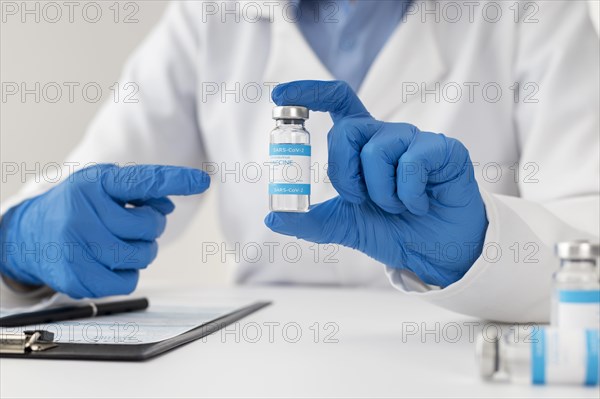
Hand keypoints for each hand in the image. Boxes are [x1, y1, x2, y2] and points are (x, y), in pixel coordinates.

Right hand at [0, 164, 209, 297]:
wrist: (30, 235)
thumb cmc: (78, 208)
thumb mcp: (104, 186)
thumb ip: (140, 191)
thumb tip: (168, 206)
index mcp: (94, 182)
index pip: (142, 180)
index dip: (175, 179)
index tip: (202, 180)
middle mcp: (82, 210)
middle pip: (147, 226)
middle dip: (152, 226)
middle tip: (136, 224)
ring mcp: (75, 244)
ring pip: (140, 256)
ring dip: (142, 252)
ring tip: (122, 243)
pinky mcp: (75, 275)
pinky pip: (127, 281)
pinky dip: (128, 274)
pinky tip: (111, 263)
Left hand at [265, 81, 487, 286]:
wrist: (434, 252)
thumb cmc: (392, 230)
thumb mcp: (344, 226)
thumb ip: (310, 221)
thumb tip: (272, 216)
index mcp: (361, 145)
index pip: (336, 102)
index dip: (309, 93)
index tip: (280, 96)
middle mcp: (385, 136)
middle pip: (347, 129)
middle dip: (344, 173)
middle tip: (360, 200)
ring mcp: (414, 140)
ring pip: (376, 150)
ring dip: (381, 193)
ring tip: (398, 207)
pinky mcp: (442, 150)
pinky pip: (411, 163)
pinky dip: (408, 195)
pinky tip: (420, 205)